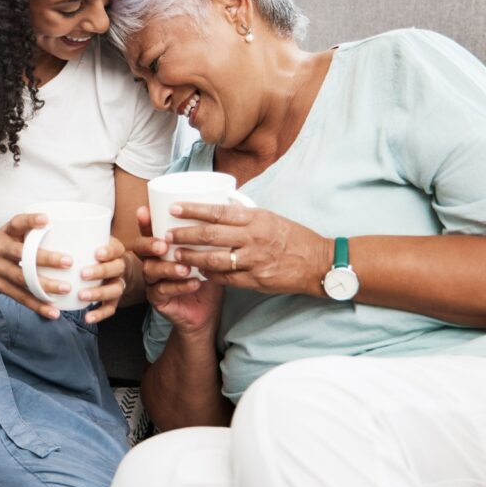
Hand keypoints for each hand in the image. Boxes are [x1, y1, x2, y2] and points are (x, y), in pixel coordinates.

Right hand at [0, 212, 71, 318]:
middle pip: (22, 255)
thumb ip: (30, 230)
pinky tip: (54, 312)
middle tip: (68, 261)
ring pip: (23, 279)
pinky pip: (21, 298)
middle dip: (46, 259)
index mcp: (5, 233)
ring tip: (66, 288)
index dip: (30, 221)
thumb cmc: (0, 244)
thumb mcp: (9, 232)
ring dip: (45, 286)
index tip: (45, 219)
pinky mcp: (1, 287)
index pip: (16, 224)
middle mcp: (0, 250)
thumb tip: (66, 230)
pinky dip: (38, 306)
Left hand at [79, 237, 127, 323]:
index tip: (96, 253)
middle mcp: (119, 266)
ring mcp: (118, 283)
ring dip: (99, 293)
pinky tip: (87, 318)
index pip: (116, 248)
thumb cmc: (92, 250)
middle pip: (116, 268)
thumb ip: (73, 234)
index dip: (108, 251)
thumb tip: (43, 224)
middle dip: (100, 271)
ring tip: (82, 296)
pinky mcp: (113, 299)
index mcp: (114, 249)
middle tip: (83, 274)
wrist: (113, 267)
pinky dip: (100, 314)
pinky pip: (110, 308)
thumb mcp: (89, 239)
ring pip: (115, 289)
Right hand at [134, 206, 223, 333]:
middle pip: (139, 249)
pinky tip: (194, 283)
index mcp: (160, 245)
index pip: (148, 230)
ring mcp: (152, 281)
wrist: (206, 309)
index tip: (145, 211)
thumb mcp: (207, 251)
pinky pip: (163, 291)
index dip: (144, 221)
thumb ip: (207, 234)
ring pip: (150, 271)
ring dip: (167, 268)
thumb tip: (223, 204)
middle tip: (164, 244)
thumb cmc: (205, 275)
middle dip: (149, 244)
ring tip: (185, 267)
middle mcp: (152, 261)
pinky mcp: (158, 299)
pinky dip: (179, 286)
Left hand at [166, 202, 329, 297]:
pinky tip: (199, 273)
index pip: (218, 212)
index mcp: (256, 218)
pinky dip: (211, 276)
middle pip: (210, 236)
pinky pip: (226, 278)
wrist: (318, 263)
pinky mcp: (256, 280)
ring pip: (214, 260)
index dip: (193, 210)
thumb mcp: (270, 218)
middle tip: (167, 236)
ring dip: (192, 258)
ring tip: (176, 255)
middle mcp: (253, 238)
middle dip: (185, 235)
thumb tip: (222, 206)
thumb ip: (246, 215)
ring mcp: (254, 261)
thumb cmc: (294, 237)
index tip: (174, 209)